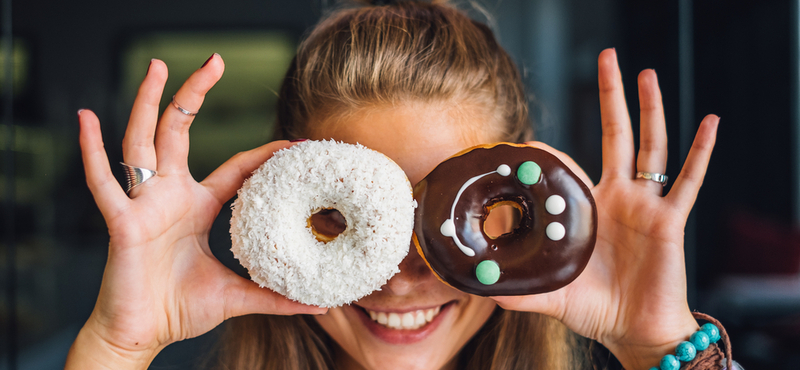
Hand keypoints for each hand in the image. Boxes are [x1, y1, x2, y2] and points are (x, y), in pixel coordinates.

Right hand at [67, 55, 325, 368]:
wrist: (140, 334)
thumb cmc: (178, 309)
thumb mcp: (236, 295)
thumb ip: (273, 297)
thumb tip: (317, 304)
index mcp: (196, 206)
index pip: (234, 168)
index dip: (263, 154)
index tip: (293, 143)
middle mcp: (169, 196)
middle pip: (180, 132)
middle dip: (194, 94)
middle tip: (214, 60)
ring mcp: (144, 205)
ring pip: (143, 142)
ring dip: (148, 102)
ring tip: (156, 66)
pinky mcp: (121, 222)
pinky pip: (102, 183)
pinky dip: (91, 151)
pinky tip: (85, 117)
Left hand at [491, 48, 718, 368]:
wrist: (634, 330)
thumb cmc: (595, 308)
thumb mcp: (550, 294)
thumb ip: (517, 289)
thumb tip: (477, 288)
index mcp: (590, 209)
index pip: (570, 167)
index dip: (552, 155)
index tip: (528, 143)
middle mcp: (619, 198)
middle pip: (617, 136)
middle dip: (612, 98)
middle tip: (607, 58)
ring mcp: (646, 206)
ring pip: (651, 147)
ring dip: (650, 110)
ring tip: (646, 73)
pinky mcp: (669, 221)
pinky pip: (688, 182)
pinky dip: (701, 153)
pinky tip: (709, 123)